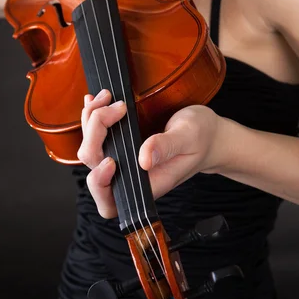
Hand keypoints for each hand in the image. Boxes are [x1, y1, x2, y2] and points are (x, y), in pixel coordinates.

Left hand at [77, 89, 227, 217]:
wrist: (208, 134)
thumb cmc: (202, 139)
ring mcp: (123, 159)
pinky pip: (96, 134)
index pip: (110, 201)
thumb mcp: (189, 137)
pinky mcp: (120, 143)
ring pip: (90, 148)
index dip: (100, 185)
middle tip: (116, 108)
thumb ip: (167, 146)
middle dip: (94, 136)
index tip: (111, 160)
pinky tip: (95, 100)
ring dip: (91, 121)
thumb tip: (144, 159)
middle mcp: (130, 175)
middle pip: (93, 167)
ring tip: (107, 98)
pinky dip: (91, 116)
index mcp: (146, 184)